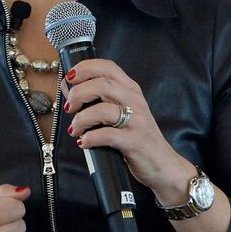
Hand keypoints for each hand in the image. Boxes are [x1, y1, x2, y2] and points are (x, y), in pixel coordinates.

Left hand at [63, 59, 194, 203]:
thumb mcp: (120, 112)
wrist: (163, 164)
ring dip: (81, 119)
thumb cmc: (136, 137)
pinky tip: (84, 142)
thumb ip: (96, 99)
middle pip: (102, 84)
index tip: (70, 78)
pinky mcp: (135, 141)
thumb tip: (67, 87)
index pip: (108, 67)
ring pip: (102, 109)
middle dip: (78, 94)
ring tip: (75, 129)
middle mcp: (135, 101)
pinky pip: (107, 135)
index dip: (85, 68)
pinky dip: (90, 138)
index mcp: (131, 90)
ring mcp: (137, 121)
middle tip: (70, 107)